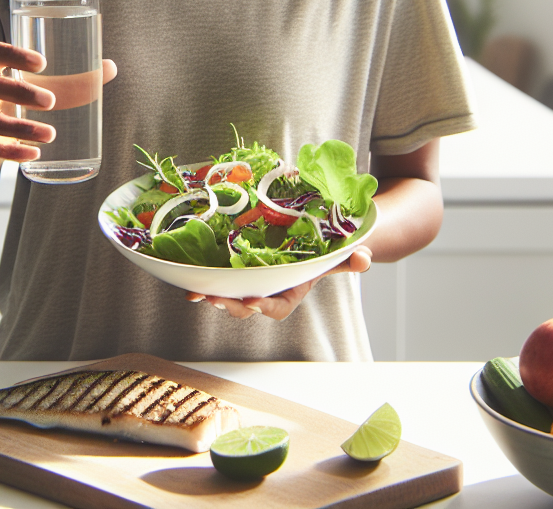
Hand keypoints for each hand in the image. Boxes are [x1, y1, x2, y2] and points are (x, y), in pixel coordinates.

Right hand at [0, 41, 117, 162]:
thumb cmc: (16, 104)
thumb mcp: (39, 89)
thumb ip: (72, 82)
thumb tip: (111, 67)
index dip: (15, 54)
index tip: (43, 63)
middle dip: (21, 92)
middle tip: (52, 101)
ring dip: (21, 128)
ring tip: (50, 135)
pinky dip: (11, 152)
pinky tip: (33, 154)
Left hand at [186, 245, 372, 320]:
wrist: (304, 244)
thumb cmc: (318, 253)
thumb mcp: (333, 255)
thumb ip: (347, 260)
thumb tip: (363, 258)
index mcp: (288, 295)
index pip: (276, 307)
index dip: (264, 306)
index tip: (253, 301)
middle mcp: (266, 293)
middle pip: (246, 306)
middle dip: (232, 305)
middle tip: (218, 299)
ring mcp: (248, 285)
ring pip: (229, 297)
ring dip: (213, 296)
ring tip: (199, 294)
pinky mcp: (234, 275)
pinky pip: (217, 284)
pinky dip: (203, 286)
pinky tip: (189, 288)